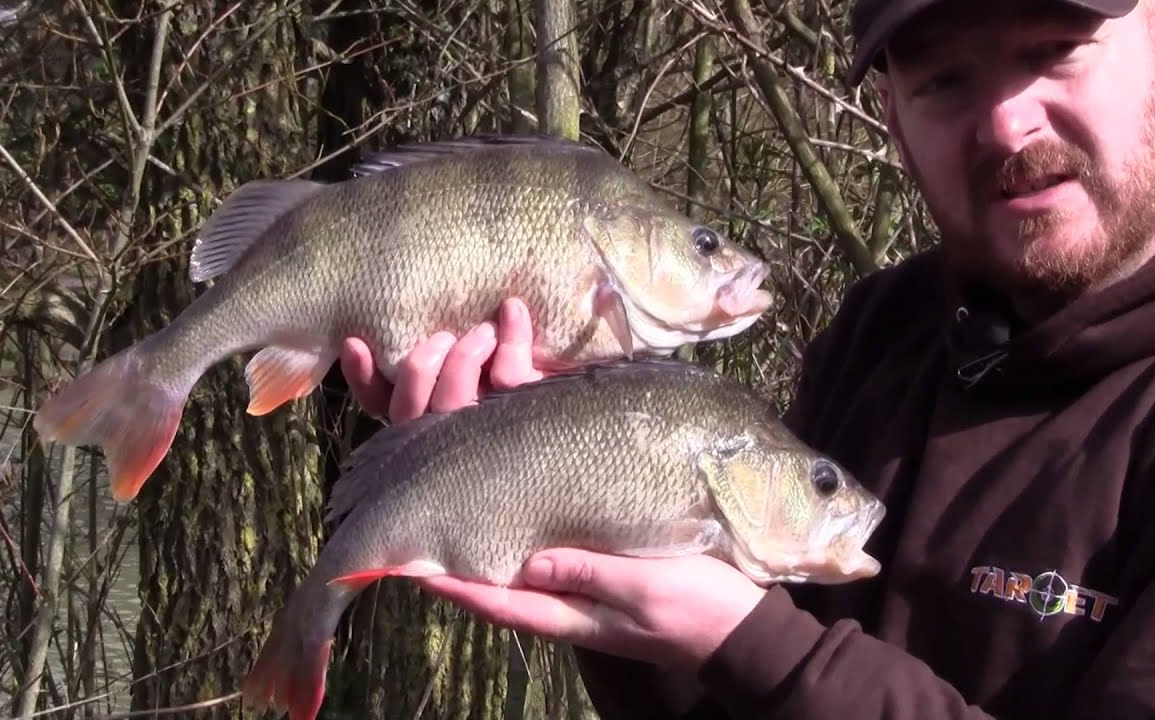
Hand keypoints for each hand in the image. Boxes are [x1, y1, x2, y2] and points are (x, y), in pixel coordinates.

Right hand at [339, 297, 543, 422]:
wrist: (583, 403)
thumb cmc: (515, 362)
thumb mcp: (472, 351)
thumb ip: (437, 343)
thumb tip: (388, 312)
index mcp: (426, 415)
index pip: (380, 403)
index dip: (362, 377)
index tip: (354, 341)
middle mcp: (446, 431)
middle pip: (411, 408)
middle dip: (419, 367)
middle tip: (442, 337)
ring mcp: (484, 428)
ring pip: (453, 404)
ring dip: (461, 360)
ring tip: (481, 330)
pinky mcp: (524, 416)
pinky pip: (509, 382)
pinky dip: (511, 342)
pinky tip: (513, 312)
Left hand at [414, 549, 767, 674]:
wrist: (743, 632)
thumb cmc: (696, 605)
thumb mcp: (643, 585)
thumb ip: (587, 571)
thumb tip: (527, 563)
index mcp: (572, 616)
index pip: (497, 602)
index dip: (453, 585)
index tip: (411, 563)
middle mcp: (569, 610)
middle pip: (500, 590)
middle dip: (460, 566)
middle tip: (425, 530)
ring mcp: (587, 601)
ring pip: (522, 577)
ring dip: (488, 553)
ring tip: (459, 519)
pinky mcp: (605, 585)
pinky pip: (553, 568)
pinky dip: (527, 546)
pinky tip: (521, 520)